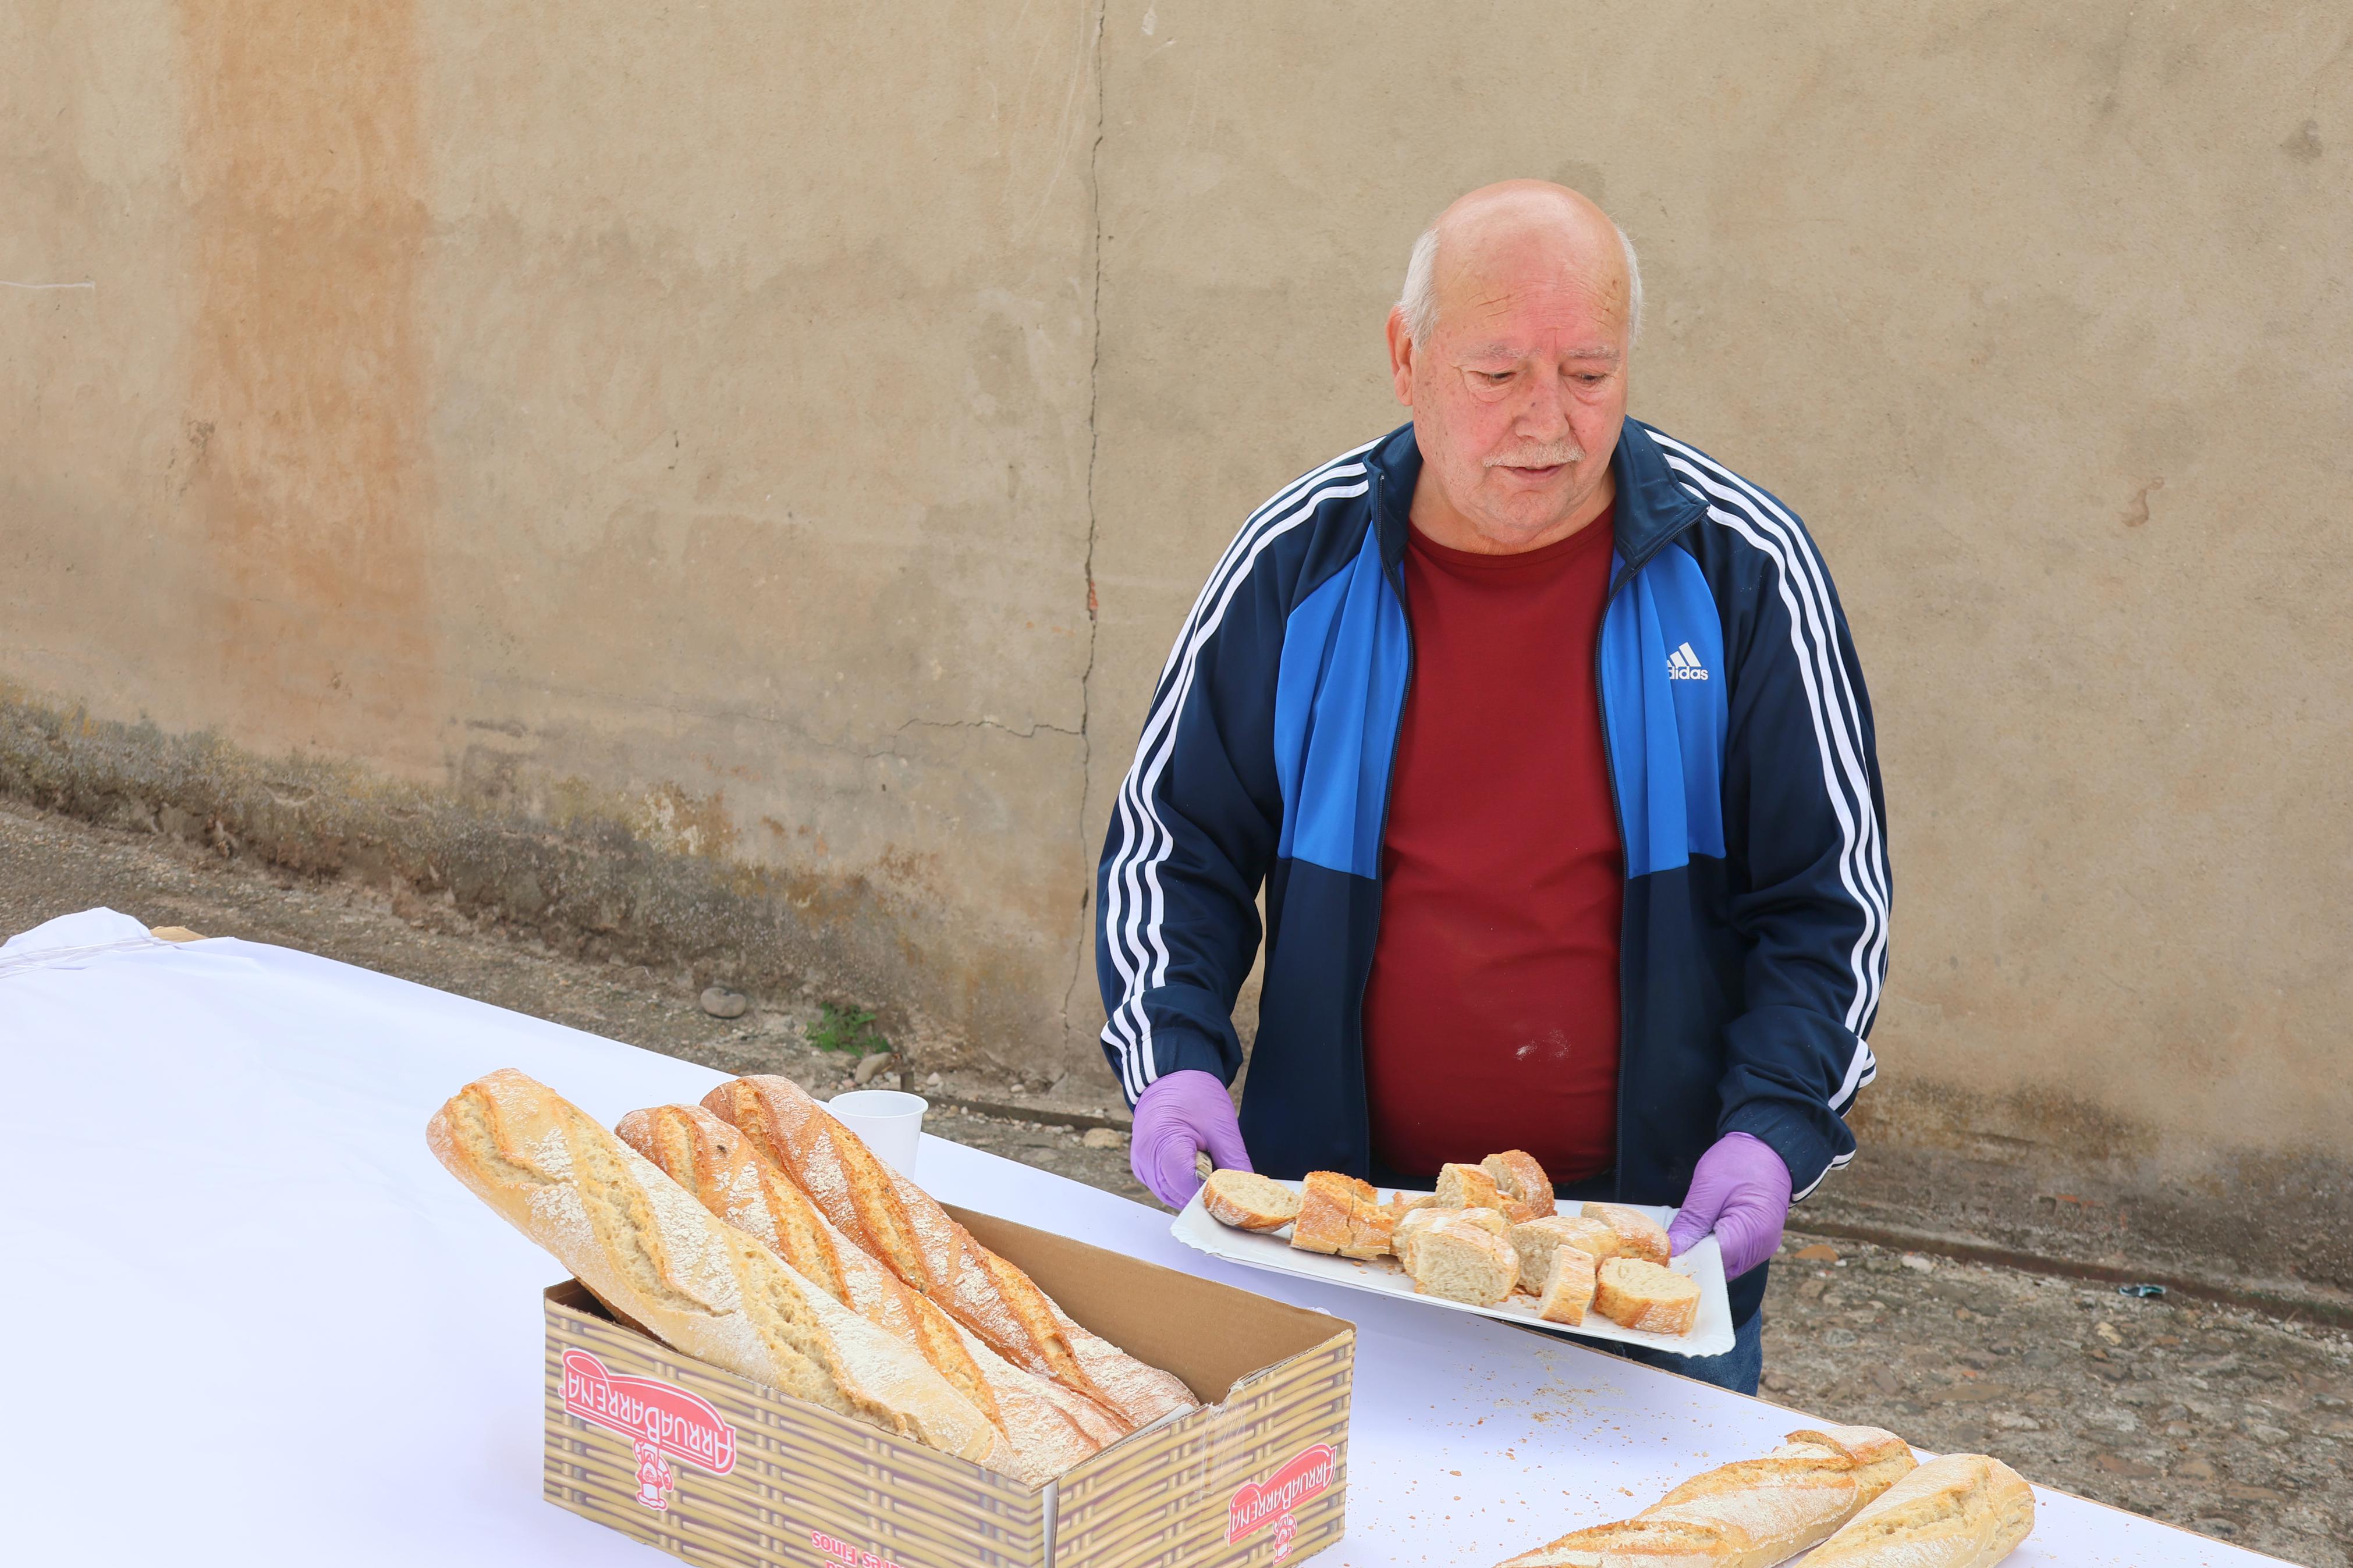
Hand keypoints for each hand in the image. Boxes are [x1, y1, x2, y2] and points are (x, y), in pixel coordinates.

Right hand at [1129, 1070, 1250, 1208]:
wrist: (1170, 1077)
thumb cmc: (1193, 1095)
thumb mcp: (1221, 1126)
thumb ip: (1234, 1163)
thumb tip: (1247, 1194)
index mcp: (1163, 1144)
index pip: (1188, 1188)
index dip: (1213, 1193)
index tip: (1232, 1192)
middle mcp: (1145, 1160)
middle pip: (1180, 1196)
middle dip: (1205, 1192)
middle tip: (1224, 1175)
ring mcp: (1141, 1165)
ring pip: (1173, 1196)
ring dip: (1193, 1189)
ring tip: (1207, 1164)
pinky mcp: (1142, 1168)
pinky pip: (1165, 1188)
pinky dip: (1182, 1184)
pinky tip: (1194, 1166)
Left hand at [1666, 1131, 1791, 1279]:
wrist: (1768, 1150)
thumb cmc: (1740, 1162)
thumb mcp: (1709, 1186)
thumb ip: (1691, 1221)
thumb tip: (1672, 1250)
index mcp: (1750, 1232)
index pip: (1712, 1262)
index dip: (1685, 1259)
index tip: (1661, 1254)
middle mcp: (1760, 1248)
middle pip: (1718, 1268)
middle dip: (1692, 1260)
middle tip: (1666, 1247)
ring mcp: (1762, 1249)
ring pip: (1724, 1266)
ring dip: (1703, 1256)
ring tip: (1684, 1238)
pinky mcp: (1758, 1245)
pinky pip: (1732, 1257)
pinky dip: (1715, 1250)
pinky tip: (1701, 1236)